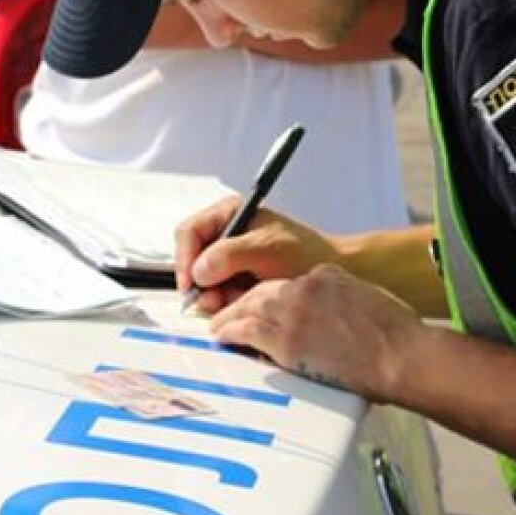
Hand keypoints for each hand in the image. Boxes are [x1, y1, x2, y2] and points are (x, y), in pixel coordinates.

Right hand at [174, 195, 339, 313]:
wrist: (330, 274)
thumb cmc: (306, 253)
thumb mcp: (266, 249)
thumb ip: (229, 255)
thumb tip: (200, 269)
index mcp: (230, 214)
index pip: (190, 232)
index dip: (185, 257)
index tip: (190, 282)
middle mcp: (226, 234)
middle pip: (192, 257)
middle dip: (200, 281)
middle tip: (212, 299)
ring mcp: (231, 257)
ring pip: (203, 279)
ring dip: (213, 293)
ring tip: (233, 299)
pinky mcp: (237, 278)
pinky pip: (217, 291)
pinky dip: (225, 300)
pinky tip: (242, 300)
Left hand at [209, 264, 425, 401]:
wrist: (402, 355)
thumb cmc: (396, 335)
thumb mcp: (365, 298)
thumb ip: (338, 300)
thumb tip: (328, 316)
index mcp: (325, 275)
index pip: (286, 281)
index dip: (269, 294)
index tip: (259, 302)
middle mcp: (304, 287)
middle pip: (261, 290)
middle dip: (241, 300)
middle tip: (228, 308)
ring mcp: (293, 313)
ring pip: (248, 308)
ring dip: (229, 316)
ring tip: (218, 324)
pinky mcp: (287, 341)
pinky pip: (247, 332)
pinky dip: (230, 332)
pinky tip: (222, 335)